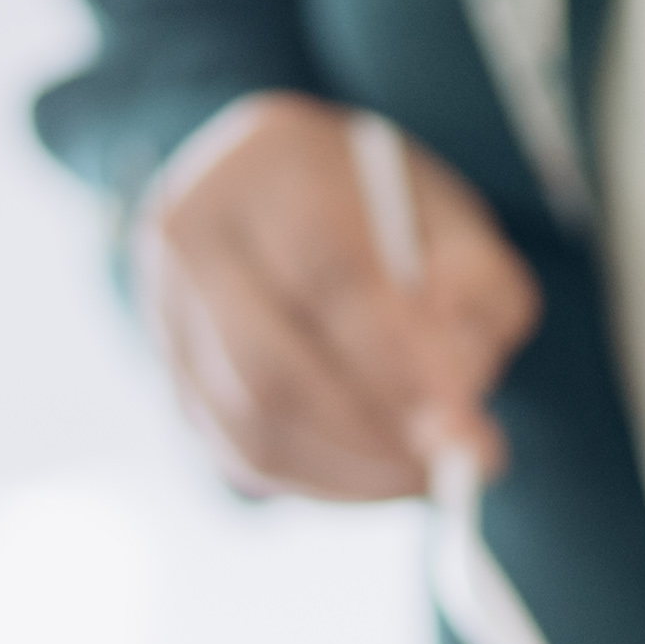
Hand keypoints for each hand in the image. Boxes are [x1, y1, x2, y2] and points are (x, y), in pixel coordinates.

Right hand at [136, 99, 539, 504]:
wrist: (283, 197)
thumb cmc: (380, 209)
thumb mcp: (450, 217)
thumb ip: (478, 281)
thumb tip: (459, 375)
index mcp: (269, 164)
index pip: (327, 271)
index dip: (398, 358)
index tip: (465, 419)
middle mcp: (193, 233)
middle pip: (272, 361)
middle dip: (374, 430)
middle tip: (454, 463)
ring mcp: (166, 310)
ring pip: (249, 421)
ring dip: (349, 467)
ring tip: (426, 475)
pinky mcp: (172, 374)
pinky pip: (239, 451)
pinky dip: (319, 479)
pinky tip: (377, 477)